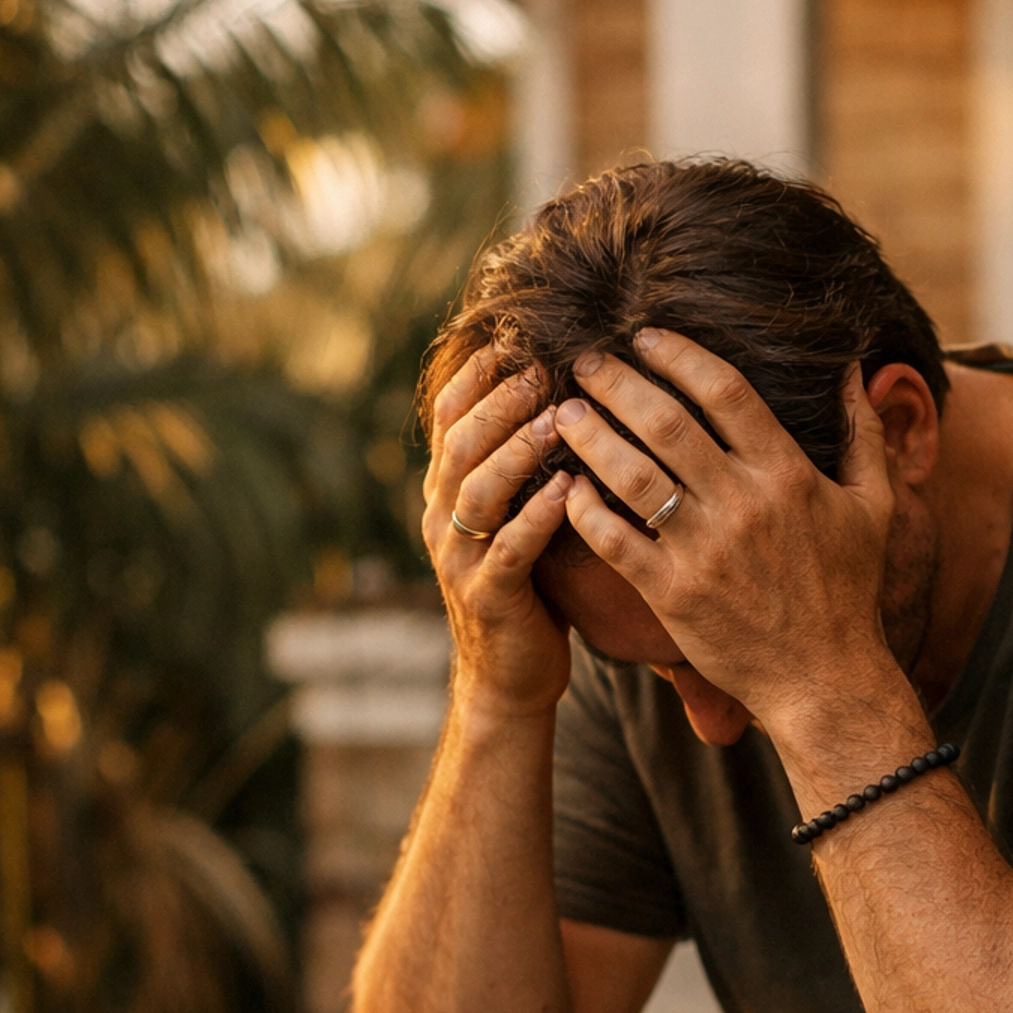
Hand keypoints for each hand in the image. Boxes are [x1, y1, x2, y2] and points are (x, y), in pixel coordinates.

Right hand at [422, 348, 573, 717]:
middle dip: (499, 401)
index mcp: (447, 492)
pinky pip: (510, 548)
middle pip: (460, 443)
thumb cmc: (527, 585)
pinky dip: (538, 514)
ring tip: (557, 417)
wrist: (509, 676)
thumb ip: (520, 465)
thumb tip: (559, 391)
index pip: (449, 418)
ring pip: (479, 490)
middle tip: (541, 365)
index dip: (477, 376)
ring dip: (517, 449)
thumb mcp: (515, 516)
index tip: (515, 337)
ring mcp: (460, 558)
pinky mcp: (488, 596)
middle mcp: (442, 518)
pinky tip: (570, 488)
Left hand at [554, 330, 898, 736]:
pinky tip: (564, 487)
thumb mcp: (873, 507)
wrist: (826, 679)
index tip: (645, 336)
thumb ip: (865, 435)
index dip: (680, 355)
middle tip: (587, 361)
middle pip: (667, 422)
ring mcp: (704, 550)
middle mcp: (744, 504)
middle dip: (619, 383)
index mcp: (788, 475)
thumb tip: (859, 371)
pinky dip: (584, 510)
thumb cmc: (847, 591)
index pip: (726, 391)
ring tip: (564, 411)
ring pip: (633, 475)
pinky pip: (615, 541)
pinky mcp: (672, 594)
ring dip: (591, 436)